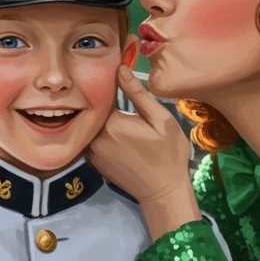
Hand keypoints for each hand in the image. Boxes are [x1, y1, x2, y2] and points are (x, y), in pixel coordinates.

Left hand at [86, 66, 193, 203]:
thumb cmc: (168, 154)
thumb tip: (120, 68)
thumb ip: (137, 94)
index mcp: (111, 123)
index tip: (116, 76)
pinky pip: (91, 139)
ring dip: (99, 117)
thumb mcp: (160, 119)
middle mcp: (95, 137)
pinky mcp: (93, 162)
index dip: (108, 84)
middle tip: (118, 94)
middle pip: (93, 110)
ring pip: (91, 125)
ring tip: (117, 112)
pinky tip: (114, 132)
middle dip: (102, 100)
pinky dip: (99, 133)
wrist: (163, 192)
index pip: (100, 94)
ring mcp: (91, 152)